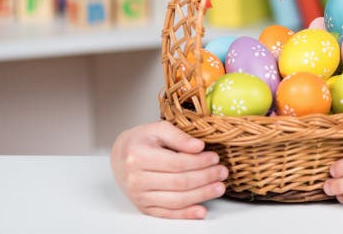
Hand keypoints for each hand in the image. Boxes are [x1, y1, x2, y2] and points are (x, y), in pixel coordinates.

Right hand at [110, 120, 227, 218]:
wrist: (120, 155)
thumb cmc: (141, 140)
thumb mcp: (158, 129)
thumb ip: (179, 136)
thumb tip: (199, 146)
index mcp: (139, 156)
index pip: (176, 163)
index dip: (199, 162)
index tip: (214, 157)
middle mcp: (136, 179)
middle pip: (179, 182)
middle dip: (205, 178)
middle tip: (222, 172)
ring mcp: (139, 196)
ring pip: (176, 200)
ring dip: (201, 195)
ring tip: (219, 187)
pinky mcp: (143, 207)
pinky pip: (166, 214)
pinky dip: (185, 214)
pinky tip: (201, 211)